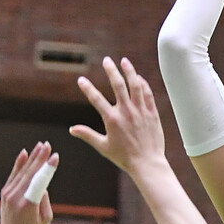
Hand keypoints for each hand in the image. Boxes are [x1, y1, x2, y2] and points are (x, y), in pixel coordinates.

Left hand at [0, 142, 55, 223]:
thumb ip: (44, 199)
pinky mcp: (5, 192)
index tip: (55, 156)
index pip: (40, 182)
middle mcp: (16, 197)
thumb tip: (42, 184)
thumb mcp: (45, 219)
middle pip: (30, 173)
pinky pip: (14, 174)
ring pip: (22, 171)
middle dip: (40, 157)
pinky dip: (19, 163)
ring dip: (32, 157)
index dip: (48, 168)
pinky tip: (24, 153)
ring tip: (41, 145)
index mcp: (28, 204)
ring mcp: (8, 194)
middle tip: (48, 144)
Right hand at [71, 56, 165, 178]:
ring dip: (129, 71)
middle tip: (107, 60)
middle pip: (118, 85)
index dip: (87, 88)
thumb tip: (71, 129)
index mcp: (112, 120)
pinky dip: (142, 84)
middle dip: (111, 70)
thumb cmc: (124, 157)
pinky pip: (147, 94)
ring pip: (135, 85)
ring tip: (124, 61)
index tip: (81, 80)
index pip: (96, 99)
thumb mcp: (103, 147)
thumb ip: (87, 135)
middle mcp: (126, 112)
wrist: (147, 163)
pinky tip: (138, 78)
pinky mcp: (152, 113)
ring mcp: (140, 111)